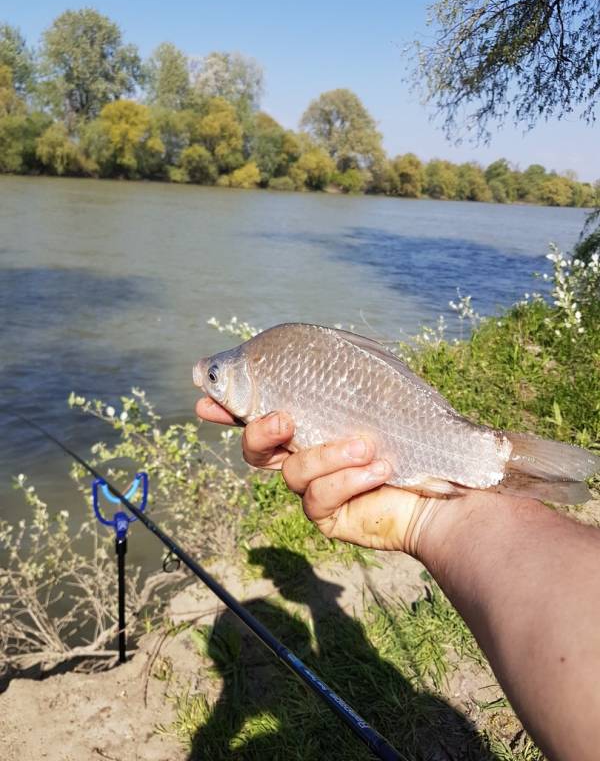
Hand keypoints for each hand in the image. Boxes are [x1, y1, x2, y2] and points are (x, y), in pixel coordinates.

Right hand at [196, 398, 445, 554]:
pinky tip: (376, 470)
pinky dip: (347, 479)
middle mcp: (303, 454)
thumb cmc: (416, 433)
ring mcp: (312, 487)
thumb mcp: (380, 392)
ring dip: (326, 455)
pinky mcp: (326, 515)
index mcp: (310, 423)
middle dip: (259, 432)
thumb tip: (310, 345)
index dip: (227, 408)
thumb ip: (345, 374)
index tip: (204, 397)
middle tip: (284, 420)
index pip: (258, 414)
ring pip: (290, 470)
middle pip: (255, 448)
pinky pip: (317, 497)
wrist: (447, 487)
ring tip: (366, 445)